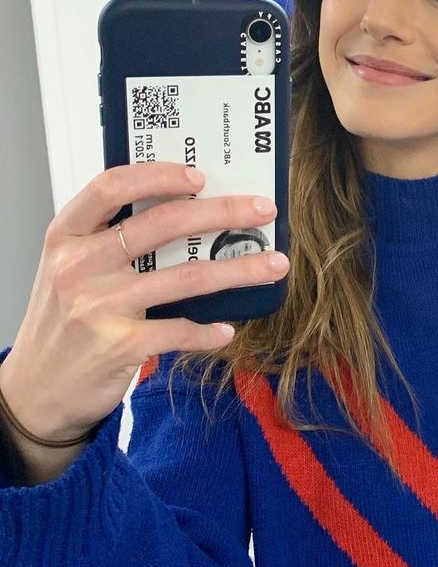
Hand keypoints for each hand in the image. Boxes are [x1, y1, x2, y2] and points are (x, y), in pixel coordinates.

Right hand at [2, 161, 286, 441]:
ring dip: (239, 269)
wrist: (34, 391)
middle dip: (222, 213)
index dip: (158, 175)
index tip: (200, 175)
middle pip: (162, 224)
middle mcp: (79, 266)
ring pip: (186, 276)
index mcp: (65, 237)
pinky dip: (209, 330)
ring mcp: (99, 306)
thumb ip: (108, 240)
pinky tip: (227, 329)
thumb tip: (184, 211)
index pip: (110, 186)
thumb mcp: (68, 270)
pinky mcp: (119, 344)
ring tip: (275, 264)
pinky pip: (179, 330)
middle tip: (262, 209)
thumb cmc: (61, 323)